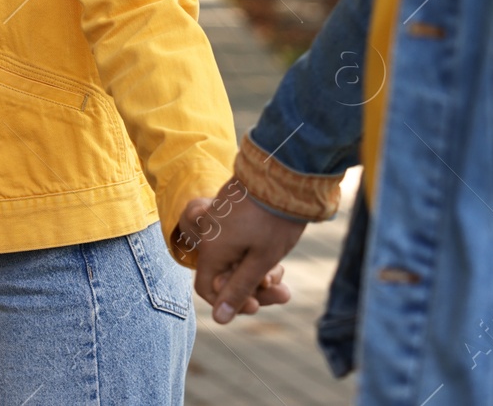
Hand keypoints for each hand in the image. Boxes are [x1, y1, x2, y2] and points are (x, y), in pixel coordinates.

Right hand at [178, 177, 305, 323]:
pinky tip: (276, 247)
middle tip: (281, 290)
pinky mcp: (232, 206)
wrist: (286, 173)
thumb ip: (238, 290)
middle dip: (252, 285)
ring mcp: (221, 217)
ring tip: (282, 270)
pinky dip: (255, 248)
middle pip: (224, 272)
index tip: (255, 305)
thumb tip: (219, 319)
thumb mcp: (260, 261)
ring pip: (234, 254)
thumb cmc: (274, 220)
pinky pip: (238, 237)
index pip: (207, 288)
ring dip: (256, 267)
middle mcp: (210, 232)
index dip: (228, 302)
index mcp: (212, 249)